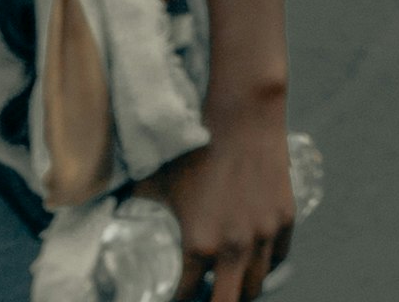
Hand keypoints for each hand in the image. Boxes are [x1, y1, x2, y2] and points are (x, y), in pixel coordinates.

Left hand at [143, 100, 297, 298]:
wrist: (243, 116)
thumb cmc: (196, 147)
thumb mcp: (155, 182)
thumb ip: (134, 207)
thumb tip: (113, 216)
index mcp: (198, 245)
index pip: (187, 296)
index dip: (178, 301)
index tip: (175, 295)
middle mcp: (234, 248)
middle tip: (204, 294)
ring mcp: (263, 234)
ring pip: (255, 285)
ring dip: (239, 288)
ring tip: (227, 281)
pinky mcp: (285, 217)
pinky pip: (278, 257)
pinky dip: (265, 264)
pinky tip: (252, 259)